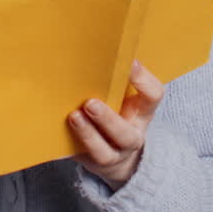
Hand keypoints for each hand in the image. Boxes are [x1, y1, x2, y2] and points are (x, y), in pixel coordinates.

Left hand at [68, 59, 164, 190]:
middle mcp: (131, 136)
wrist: (118, 157)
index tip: (129, 63)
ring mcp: (112, 154)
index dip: (143, 80)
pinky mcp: (91, 163)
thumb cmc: (118, 113)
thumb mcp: (124, 98)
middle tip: (90, 103)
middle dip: (108, 119)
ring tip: (73, 117)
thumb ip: (115, 81)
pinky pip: (81, 157)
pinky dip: (70, 143)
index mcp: (142, 112)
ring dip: (87, 134)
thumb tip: (90, 48)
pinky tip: (59, 130)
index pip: (153, 96)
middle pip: (125, 134)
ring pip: (103, 151)